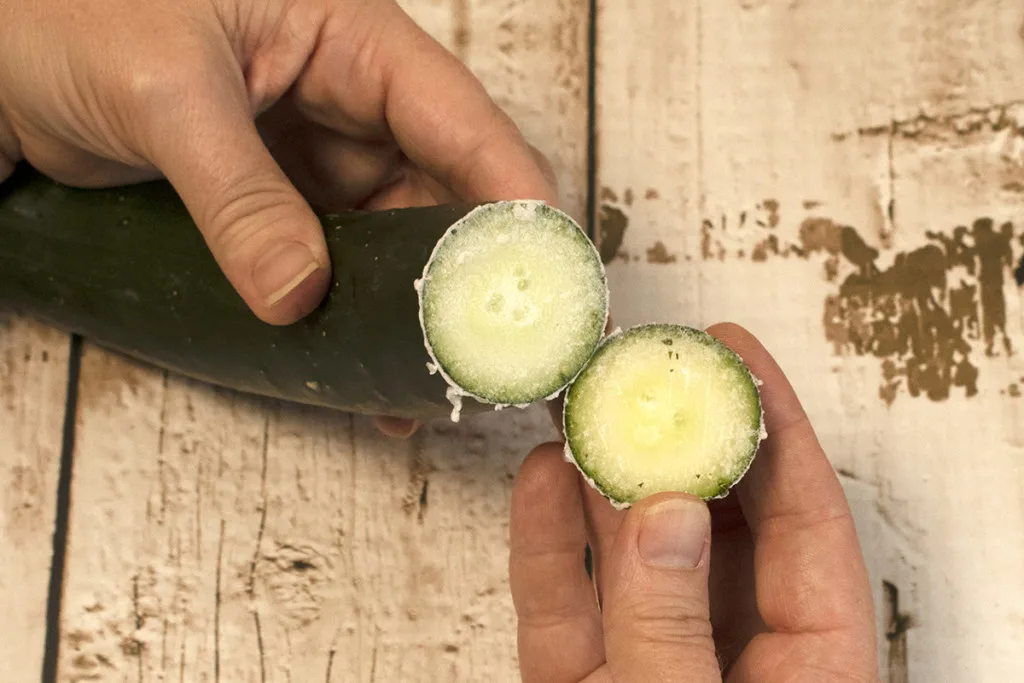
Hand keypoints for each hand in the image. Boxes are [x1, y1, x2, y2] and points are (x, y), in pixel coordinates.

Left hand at [0, 0, 554, 436]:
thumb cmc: (67, 15)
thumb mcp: (163, 94)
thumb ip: (238, 195)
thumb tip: (297, 294)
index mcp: (345, 39)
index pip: (457, 115)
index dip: (510, 192)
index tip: (543, 270)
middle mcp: (346, 98)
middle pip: (443, 190)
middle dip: (472, 271)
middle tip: (495, 348)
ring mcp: (315, 157)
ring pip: (396, 240)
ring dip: (415, 310)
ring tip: (428, 381)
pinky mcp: (282, 206)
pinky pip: (340, 266)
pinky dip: (357, 320)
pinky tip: (367, 374)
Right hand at [510, 323, 879, 682]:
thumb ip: (672, 626)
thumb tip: (665, 517)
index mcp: (804, 669)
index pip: (804, 520)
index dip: (772, 424)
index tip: (735, 352)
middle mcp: (727, 655)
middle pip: (713, 519)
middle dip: (673, 435)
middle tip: (641, 365)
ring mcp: (648, 665)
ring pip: (631, 551)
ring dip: (601, 472)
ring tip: (579, 397)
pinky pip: (566, 602)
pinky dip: (547, 542)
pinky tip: (540, 480)